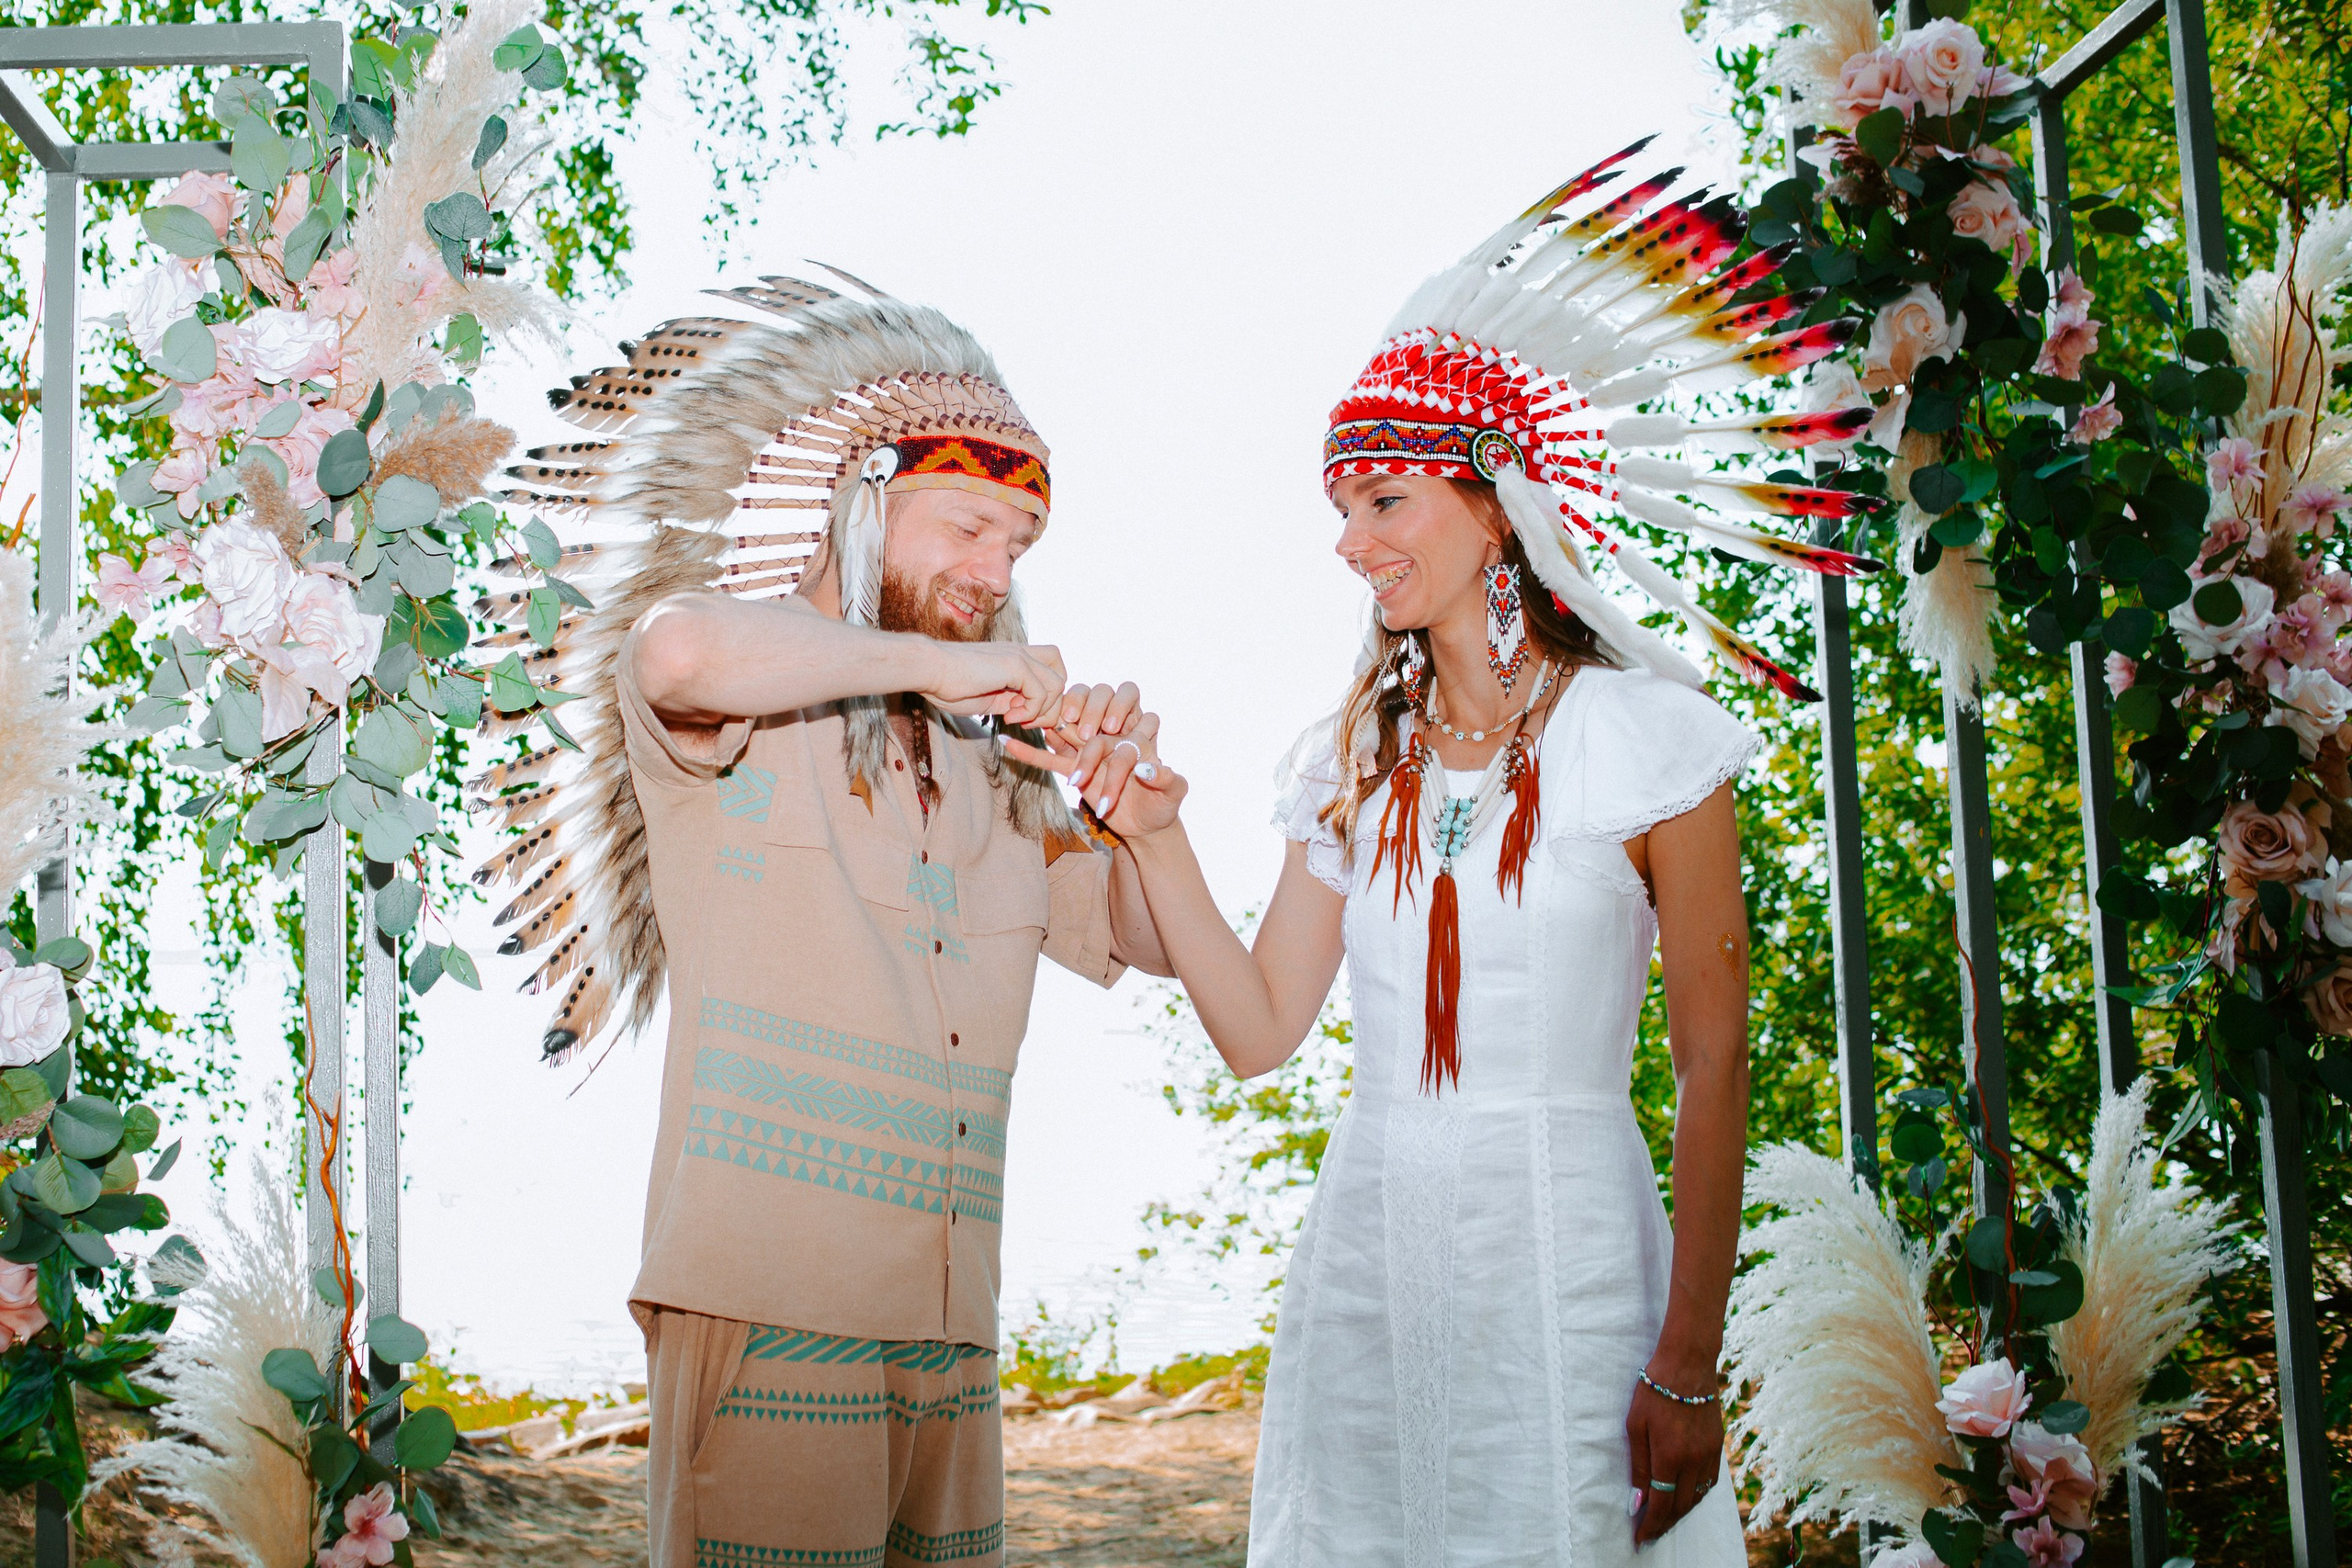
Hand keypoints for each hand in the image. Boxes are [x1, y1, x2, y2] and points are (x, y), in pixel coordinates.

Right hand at [917, 640, 1066, 726]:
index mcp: (1015, 658)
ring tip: (1014, 718)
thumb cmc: (949, 685)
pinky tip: (1008, 716)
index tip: (1022, 717)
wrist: (929, 670)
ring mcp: (1019, 655)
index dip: (1045, 698)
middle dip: (1051, 704)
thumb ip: (1011, 702)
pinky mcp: (1015, 664)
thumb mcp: (989, 698)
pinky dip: (1030, 712)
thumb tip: (1027, 714)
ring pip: (1057, 684)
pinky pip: (1041, 693)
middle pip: (1061, 673)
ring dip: (1040, 711)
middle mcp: (1021, 652)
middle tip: (1027, 721)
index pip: (1051, 671)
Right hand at [1001, 681, 1186, 838]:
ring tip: (1033, 721)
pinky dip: (1031, 754)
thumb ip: (1167, 779)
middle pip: (1096, 722)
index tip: (1111, 738)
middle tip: (1082, 743)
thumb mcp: (1174, 795)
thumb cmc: (1164, 806)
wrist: (1148, 825)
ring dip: (1056, 730)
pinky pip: (1052, 760)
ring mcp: (1093, 753)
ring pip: (1071, 735)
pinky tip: (1009, 744)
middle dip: (1087, 728)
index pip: (1127, 728)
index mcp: (1141, 738)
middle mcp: (1115, 739)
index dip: (1118, 727)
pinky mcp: (1077, 770)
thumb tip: (1146, 767)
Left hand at [1626, 1364, 1724, 1544]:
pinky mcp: (1718, 1445)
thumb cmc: (1653, 1390)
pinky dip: (1697, 1494)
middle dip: (1665, 1524)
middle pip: (1681, 1506)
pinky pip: (1710, 1481)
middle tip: (1650, 1534)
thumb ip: (1638, 1466)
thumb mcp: (1635, 1426)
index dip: (1651, 1526)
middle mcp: (1694, 1460)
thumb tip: (1637, 1502)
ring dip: (1682, 1511)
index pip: (1661, 1505)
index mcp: (1670, 1457)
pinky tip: (1685, 1494)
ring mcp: (1709, 1454)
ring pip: (1698, 1496)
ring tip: (1665, 1518)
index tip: (1640, 1540)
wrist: (1687, 1363)